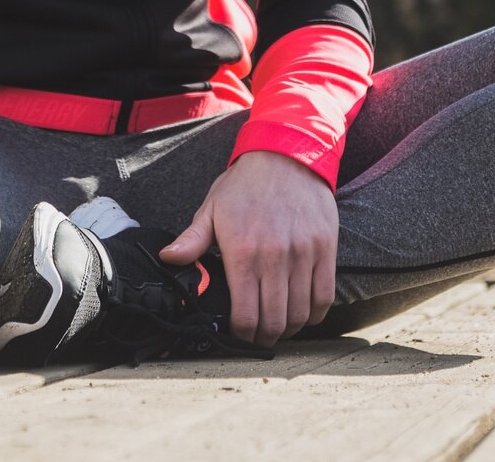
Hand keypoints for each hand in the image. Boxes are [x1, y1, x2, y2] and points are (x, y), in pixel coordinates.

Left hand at [159, 150, 336, 346]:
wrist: (287, 154)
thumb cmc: (246, 184)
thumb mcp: (212, 208)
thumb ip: (192, 240)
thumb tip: (168, 259)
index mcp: (243, 252)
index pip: (244, 315)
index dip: (241, 336)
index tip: (238, 336)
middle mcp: (275, 257)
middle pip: (274, 322)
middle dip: (264, 340)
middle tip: (258, 339)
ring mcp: (303, 253)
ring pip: (300, 314)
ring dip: (289, 329)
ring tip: (279, 328)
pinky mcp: (325, 248)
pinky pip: (325, 296)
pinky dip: (314, 314)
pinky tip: (303, 314)